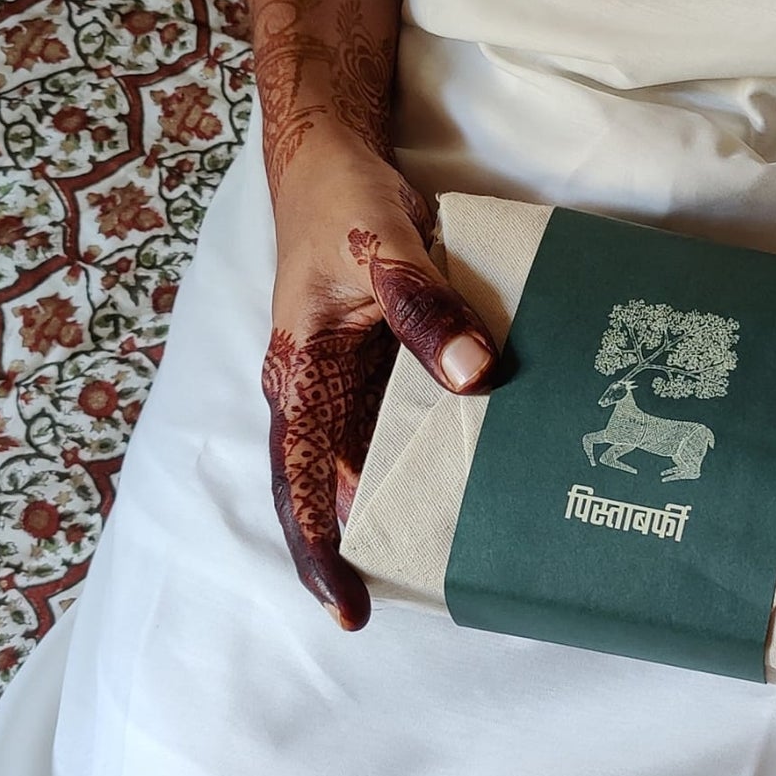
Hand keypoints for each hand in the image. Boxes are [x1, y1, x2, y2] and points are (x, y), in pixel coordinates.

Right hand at [261, 125, 495, 629]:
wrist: (333, 165)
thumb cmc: (344, 206)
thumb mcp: (385, 249)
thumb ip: (425, 311)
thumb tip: (476, 378)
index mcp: (299, 373)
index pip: (299, 478)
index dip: (319, 547)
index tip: (349, 610)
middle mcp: (315, 390)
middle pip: (331, 486)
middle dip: (365, 544)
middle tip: (427, 593)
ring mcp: (346, 380)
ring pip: (368, 459)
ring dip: (402, 502)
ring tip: (461, 552)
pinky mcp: (378, 363)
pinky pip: (399, 420)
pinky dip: (430, 449)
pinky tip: (475, 471)